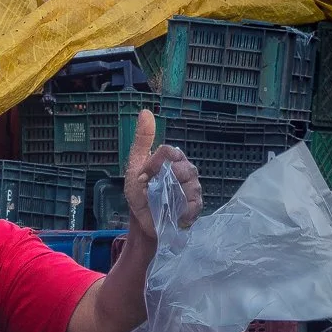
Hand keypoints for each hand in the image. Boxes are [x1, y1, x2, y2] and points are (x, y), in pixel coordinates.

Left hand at [122, 108, 202, 238]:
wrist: (143, 219)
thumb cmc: (140, 191)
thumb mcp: (135, 165)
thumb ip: (142, 140)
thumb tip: (146, 111)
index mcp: (172, 159)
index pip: (169, 152)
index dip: (155, 164)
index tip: (143, 176)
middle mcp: (186, 170)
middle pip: (184, 168)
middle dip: (166, 180)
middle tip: (152, 190)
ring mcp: (193, 188)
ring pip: (191, 185)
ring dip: (173, 194)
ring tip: (162, 202)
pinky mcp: (196, 206)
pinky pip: (195, 204)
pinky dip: (183, 209)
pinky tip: (173, 212)